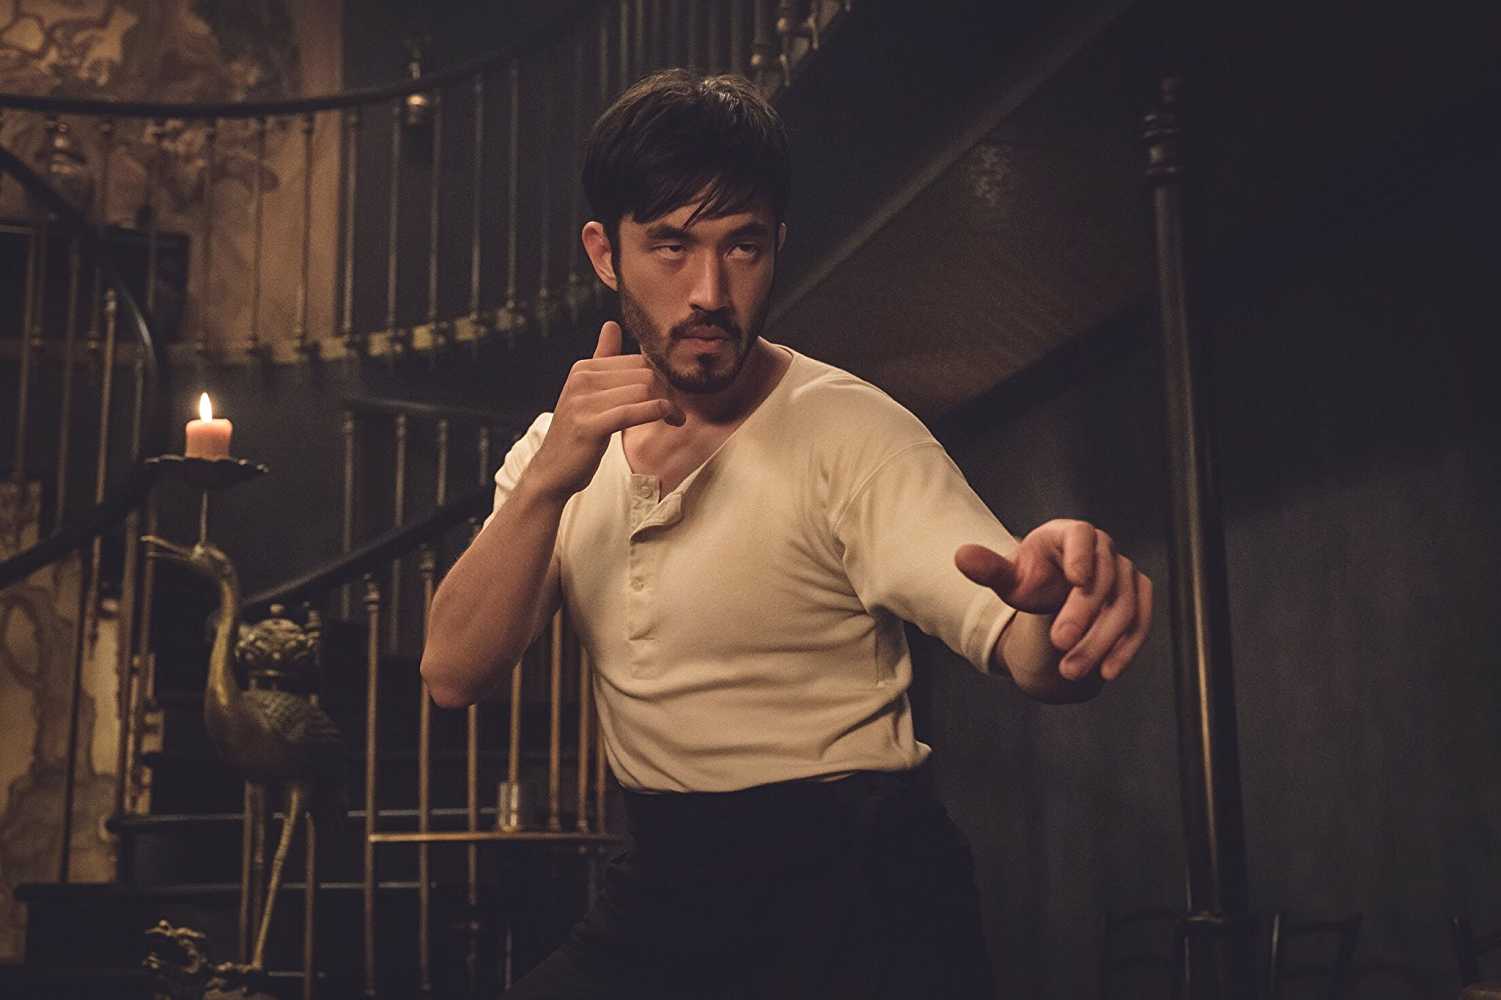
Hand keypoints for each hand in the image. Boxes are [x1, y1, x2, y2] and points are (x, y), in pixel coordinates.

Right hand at [526, 321, 684, 498]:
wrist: (552, 472)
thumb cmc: (577, 434)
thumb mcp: (587, 393)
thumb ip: (602, 359)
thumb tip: (611, 325)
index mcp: (583, 368)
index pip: (638, 361)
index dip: (660, 378)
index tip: (669, 396)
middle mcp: (581, 379)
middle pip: (644, 373)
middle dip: (666, 391)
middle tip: (675, 411)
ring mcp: (583, 402)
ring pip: (643, 390)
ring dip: (668, 405)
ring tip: (675, 419)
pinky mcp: (590, 425)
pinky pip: (634, 411)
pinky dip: (659, 412)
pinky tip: (671, 419)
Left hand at [955, 519, 1151, 681]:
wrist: (1055, 598)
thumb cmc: (1032, 580)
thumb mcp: (1009, 577)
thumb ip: (990, 569)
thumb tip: (961, 556)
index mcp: (1071, 533)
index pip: (1083, 536)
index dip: (1083, 555)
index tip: (1077, 580)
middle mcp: (1105, 549)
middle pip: (1105, 578)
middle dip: (1083, 614)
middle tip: (1060, 643)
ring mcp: (1126, 573)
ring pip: (1124, 606)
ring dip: (1100, 641)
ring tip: (1072, 669)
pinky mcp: (1139, 598)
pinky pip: (1140, 622)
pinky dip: (1125, 648)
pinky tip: (1107, 671)